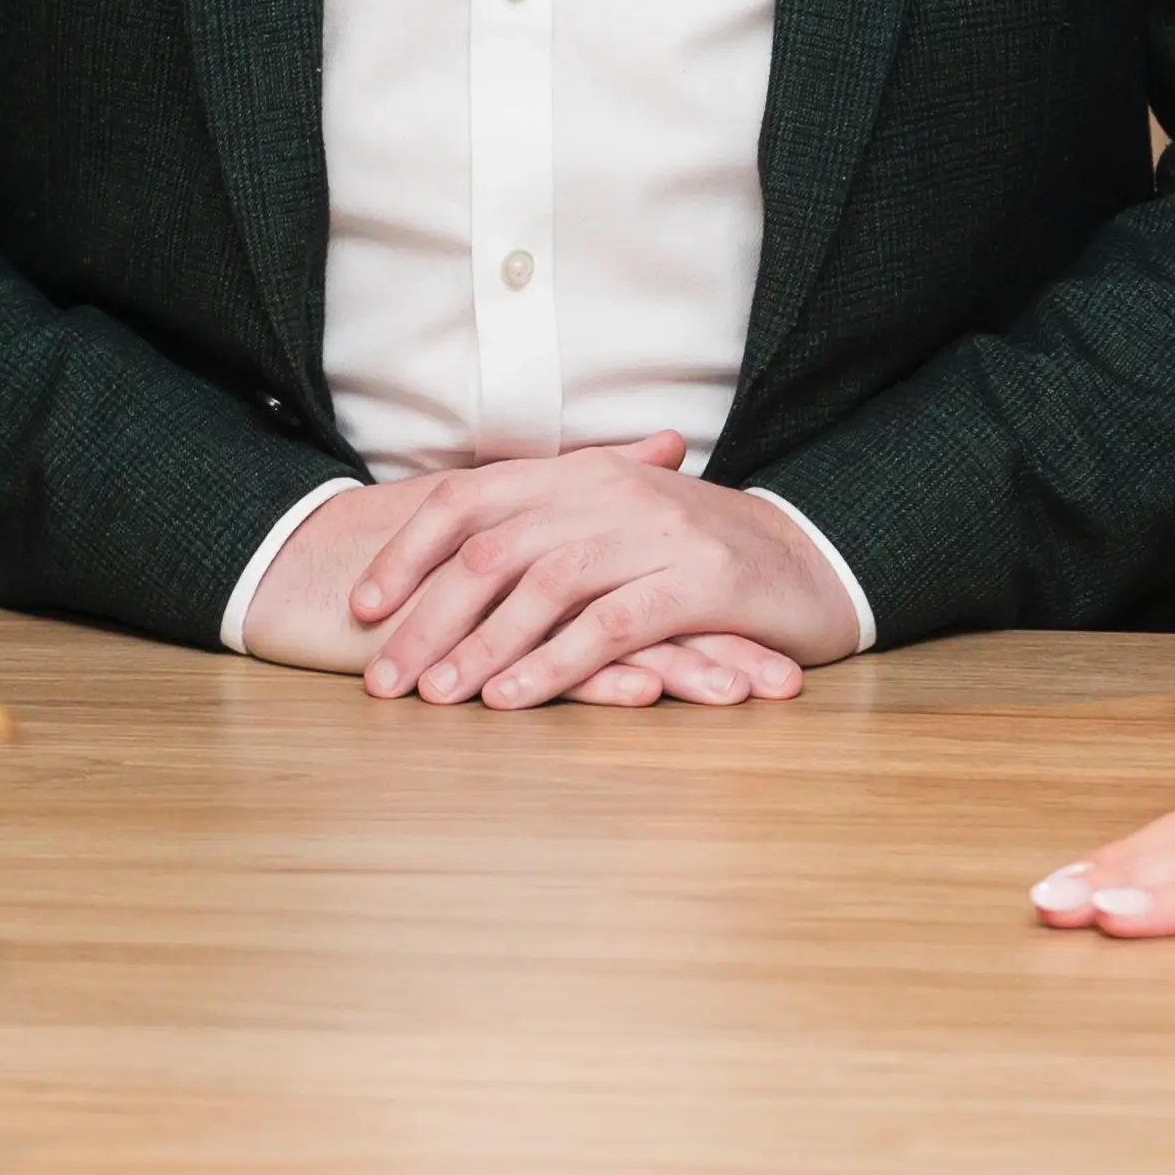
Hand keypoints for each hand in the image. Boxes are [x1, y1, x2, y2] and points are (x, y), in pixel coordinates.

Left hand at [330, 433, 865, 707]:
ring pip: (544, 586)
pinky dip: (554, 664)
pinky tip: (513, 701)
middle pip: (494, 549)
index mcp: (581, 473)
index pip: (470, 498)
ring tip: (435, 696)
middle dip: (426, 617)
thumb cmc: (699, 554)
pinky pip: (611, 625)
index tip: (361, 608)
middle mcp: (611, 492)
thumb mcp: (616, 526)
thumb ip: (543, 532)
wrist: (813, 560)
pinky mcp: (700, 582)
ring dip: (479, 647)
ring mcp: (657, 533)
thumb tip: (448, 560)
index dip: (408, 552)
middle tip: (381, 678)